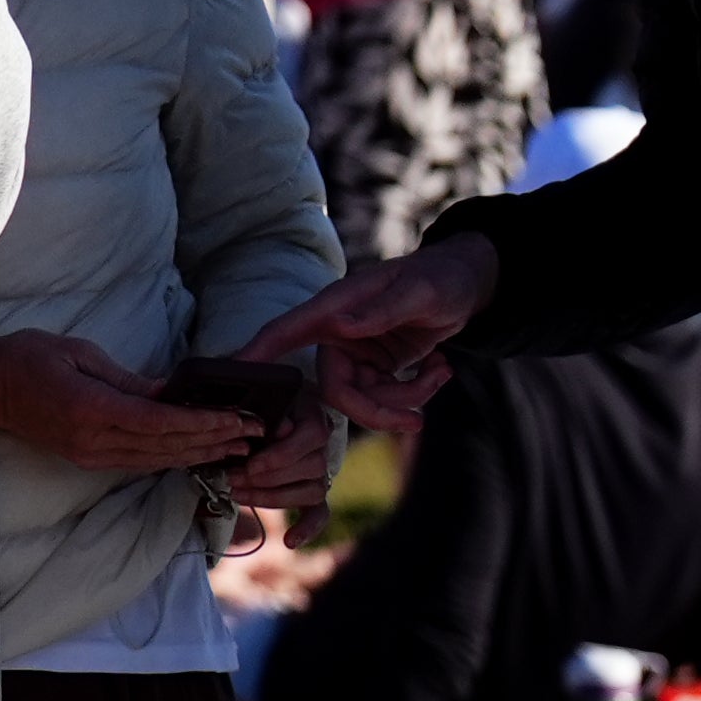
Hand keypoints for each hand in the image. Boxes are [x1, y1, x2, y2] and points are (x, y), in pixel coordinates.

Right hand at [0, 332, 266, 475]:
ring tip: (239, 447)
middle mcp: (94, 440)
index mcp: (92, 410)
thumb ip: (130, 380)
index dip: (203, 424)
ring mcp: (91, 455)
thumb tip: (174, 391)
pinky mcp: (88, 459)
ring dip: (201, 454)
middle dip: (214, 441)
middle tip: (255, 435)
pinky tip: (201, 452)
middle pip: (167, 447)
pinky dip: (175, 458)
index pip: (161, 423)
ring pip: (158, 460)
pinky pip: (141, 462)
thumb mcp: (80, 354)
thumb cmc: (26, 358)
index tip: (238, 419)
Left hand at [219, 370, 340, 514]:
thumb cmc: (260, 392)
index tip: (250, 463)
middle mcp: (324, 443)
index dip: (281, 455)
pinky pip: (319, 512)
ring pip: (311, 490)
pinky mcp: (313, 488)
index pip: (311, 439)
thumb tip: (242, 374)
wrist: (272, 402)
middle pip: (311, 468)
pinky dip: (307, 527)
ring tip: (240, 495)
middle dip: (269, 478)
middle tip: (233, 479)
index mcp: (313, 413)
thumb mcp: (258, 380)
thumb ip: (253, 377)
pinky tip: (290, 541)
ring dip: (275, 497)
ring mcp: (320, 467)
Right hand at [264, 238, 506, 433]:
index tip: (235, 372)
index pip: (285, 331)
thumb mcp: (419, 292)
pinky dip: (418, 392)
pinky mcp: (378, 368)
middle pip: (337, 391)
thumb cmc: (438, 278)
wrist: (465, 286)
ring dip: (409, 398)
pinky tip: (440, 369)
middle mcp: (339, 334)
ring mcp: (358, 354)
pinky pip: (388, 397)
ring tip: (442, 371)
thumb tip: (340, 324)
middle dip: (378, 411)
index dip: (257, 353)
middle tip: (417, 422)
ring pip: (366, 400)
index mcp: (335, 307)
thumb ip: (381, 310)